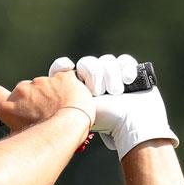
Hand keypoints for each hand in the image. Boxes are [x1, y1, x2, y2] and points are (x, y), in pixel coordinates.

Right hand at [0, 70, 93, 132]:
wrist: (70, 127)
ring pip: (44, 84)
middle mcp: (21, 91)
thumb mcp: (22, 138)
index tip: (10, 101)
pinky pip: (63, 77)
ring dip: (50, 93)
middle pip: (23, 89)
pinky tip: (71, 97)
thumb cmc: (46, 139)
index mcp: (8, 107)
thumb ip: (15, 127)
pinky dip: (67, 85)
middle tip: (44, 112)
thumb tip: (16, 131)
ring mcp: (41, 82)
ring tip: (62, 109)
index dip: (0, 95)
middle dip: (32, 97)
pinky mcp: (60, 77)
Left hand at [49, 54, 178, 158]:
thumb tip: (50, 95)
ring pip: (106, 60)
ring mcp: (112, 76)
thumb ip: (66, 102)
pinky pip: (124, 60)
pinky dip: (126, 67)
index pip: (63, 70)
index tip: (67, 66)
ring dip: (111, 75)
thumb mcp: (79, 112)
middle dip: (94, 74)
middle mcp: (94, 81)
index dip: (61, 65)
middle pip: (87, 62)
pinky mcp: (129, 72)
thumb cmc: (106, 123)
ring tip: (116, 92)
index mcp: (78, 89)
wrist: (133, 124)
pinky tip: (128, 80)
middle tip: (98, 91)